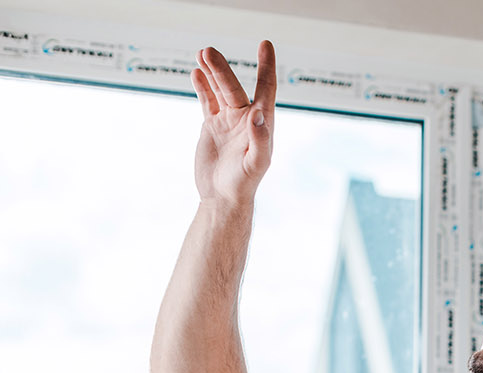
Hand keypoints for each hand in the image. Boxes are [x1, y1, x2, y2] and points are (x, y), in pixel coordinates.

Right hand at [191, 40, 276, 205]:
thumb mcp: (256, 163)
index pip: (266, 88)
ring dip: (212, 72)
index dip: (266, 67)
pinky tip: (197, 73)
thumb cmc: (244, 184)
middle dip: (222, 69)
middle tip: (208, 51)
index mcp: (261, 124)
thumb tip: (258, 114)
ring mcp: (228, 120)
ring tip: (202, 53)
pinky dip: (202, 87)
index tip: (265, 45)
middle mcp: (246, 118)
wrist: (222, 197)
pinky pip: (207, 101)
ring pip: (220, 89)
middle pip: (234, 86)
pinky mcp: (212, 125)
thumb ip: (260, 139)